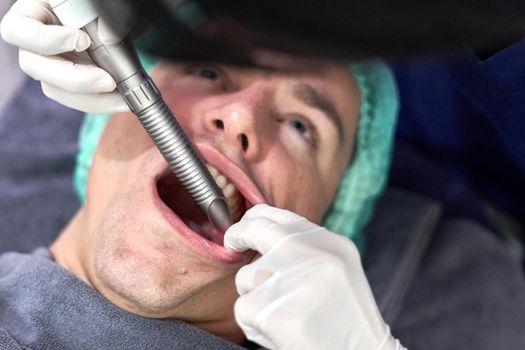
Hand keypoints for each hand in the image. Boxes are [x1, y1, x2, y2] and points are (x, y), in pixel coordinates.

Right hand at [0, 0, 128, 113]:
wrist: (118, 19)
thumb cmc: (101, 7)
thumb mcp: (100, 4)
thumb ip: (107, 14)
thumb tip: (108, 36)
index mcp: (33, 14)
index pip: (18, 30)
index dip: (47, 40)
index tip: (83, 41)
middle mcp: (36, 42)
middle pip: (35, 67)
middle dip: (74, 79)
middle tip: (109, 81)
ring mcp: (52, 64)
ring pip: (56, 89)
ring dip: (92, 99)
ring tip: (122, 99)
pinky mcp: (71, 82)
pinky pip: (77, 99)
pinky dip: (101, 102)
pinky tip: (122, 100)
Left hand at [225, 204, 404, 349]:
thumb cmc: (346, 316)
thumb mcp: (338, 268)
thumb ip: (306, 247)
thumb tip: (260, 230)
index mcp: (329, 244)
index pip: (281, 216)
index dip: (256, 217)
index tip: (247, 223)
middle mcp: (310, 254)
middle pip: (256, 231)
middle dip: (237, 234)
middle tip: (232, 241)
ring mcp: (290, 280)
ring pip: (246, 277)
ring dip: (255, 296)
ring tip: (284, 314)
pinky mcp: (271, 310)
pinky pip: (244, 309)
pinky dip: (255, 323)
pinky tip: (282, 331)